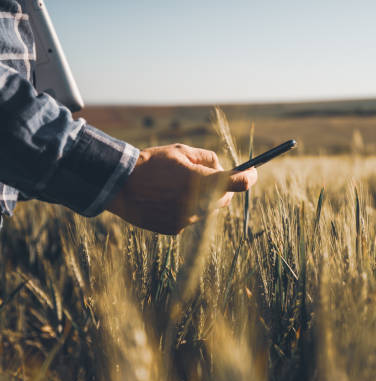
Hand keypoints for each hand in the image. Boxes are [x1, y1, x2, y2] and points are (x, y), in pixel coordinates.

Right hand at [107, 143, 256, 234]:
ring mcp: (187, 219)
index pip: (238, 183)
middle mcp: (197, 203)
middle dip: (222, 188)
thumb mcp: (181, 152)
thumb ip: (207, 159)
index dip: (249, 177)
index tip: (252, 173)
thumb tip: (222, 169)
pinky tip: (168, 199)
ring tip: (178, 187)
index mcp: (201, 180)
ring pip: (207, 209)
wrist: (119, 185)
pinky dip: (186, 209)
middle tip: (210, 177)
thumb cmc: (152, 163)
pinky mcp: (176, 229)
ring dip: (203, 199)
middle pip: (225, 198)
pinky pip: (191, 218)